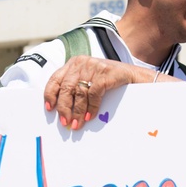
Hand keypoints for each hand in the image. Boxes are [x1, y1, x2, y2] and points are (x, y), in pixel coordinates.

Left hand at [43, 55, 157, 130]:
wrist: (136, 77)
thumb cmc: (111, 82)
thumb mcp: (90, 80)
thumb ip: (77, 89)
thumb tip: (64, 111)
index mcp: (74, 63)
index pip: (56, 79)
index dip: (50, 94)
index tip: (50, 108)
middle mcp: (81, 63)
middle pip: (66, 88)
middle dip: (64, 108)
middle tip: (65, 122)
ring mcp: (94, 67)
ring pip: (79, 93)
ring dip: (78, 111)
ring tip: (77, 124)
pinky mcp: (105, 73)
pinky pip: (94, 94)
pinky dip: (91, 107)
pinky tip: (90, 116)